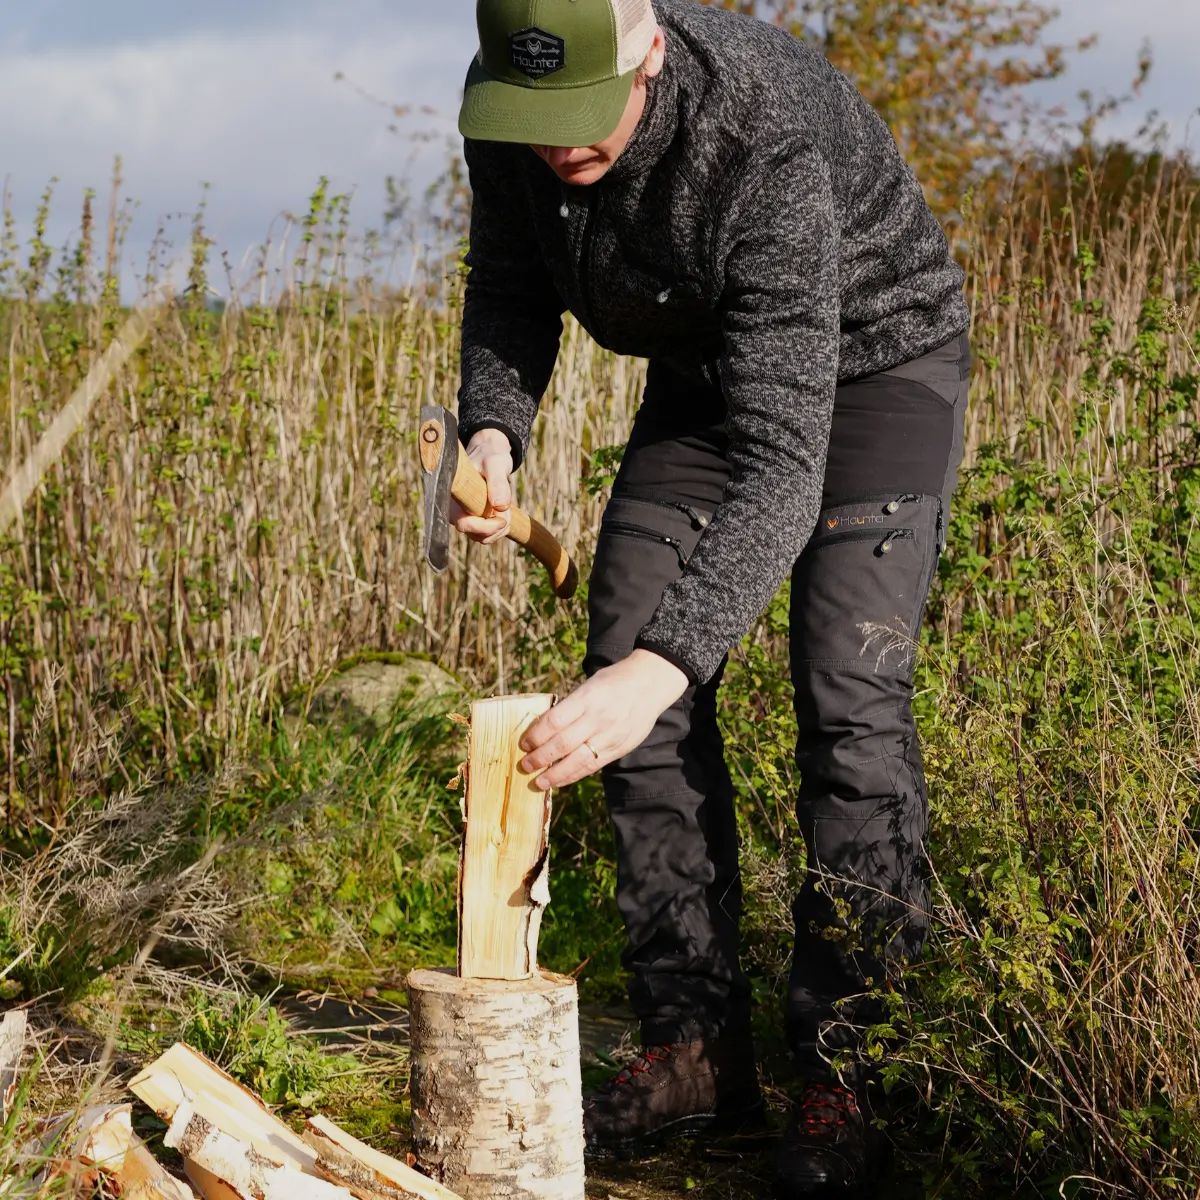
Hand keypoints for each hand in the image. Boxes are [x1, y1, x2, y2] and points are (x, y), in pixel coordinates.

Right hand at [452, 428, 514, 544]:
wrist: (490, 453)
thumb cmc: (490, 455)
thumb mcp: (495, 464)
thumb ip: (498, 482)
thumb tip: (500, 506)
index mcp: (452, 497)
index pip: (462, 524)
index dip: (483, 527)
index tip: (502, 519)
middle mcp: (455, 510)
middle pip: (474, 534)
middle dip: (495, 528)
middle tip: (508, 510)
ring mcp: (464, 516)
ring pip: (482, 537)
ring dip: (499, 528)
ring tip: (506, 507)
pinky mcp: (474, 519)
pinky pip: (487, 534)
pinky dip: (500, 528)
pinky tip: (504, 512)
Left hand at [518, 650, 689, 789]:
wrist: (651, 684)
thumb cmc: (613, 682)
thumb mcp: (589, 685)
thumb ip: (570, 707)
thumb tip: (542, 729)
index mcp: (587, 698)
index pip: (554, 721)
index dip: (535, 735)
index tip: (523, 744)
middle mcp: (598, 718)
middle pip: (562, 744)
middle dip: (540, 758)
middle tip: (524, 766)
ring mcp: (610, 736)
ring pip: (577, 761)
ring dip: (555, 774)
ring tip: (539, 783)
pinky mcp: (620, 748)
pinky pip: (593, 766)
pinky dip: (574, 775)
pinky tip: (561, 781)